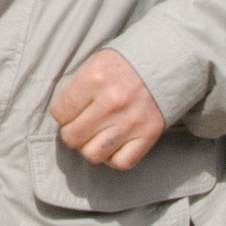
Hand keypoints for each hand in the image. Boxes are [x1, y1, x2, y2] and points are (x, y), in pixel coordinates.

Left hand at [51, 50, 165, 169]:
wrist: (165, 63)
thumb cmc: (124, 65)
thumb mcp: (96, 63)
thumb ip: (77, 88)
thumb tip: (61, 118)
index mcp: (95, 78)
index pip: (59, 113)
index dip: (63, 115)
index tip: (72, 112)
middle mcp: (112, 101)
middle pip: (72, 137)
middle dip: (74, 133)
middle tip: (83, 125)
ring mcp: (131, 120)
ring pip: (92, 154)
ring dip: (91, 148)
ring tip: (97, 136)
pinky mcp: (148, 135)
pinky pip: (121, 163)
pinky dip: (114, 158)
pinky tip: (114, 144)